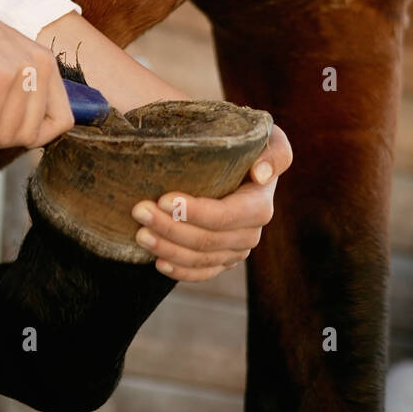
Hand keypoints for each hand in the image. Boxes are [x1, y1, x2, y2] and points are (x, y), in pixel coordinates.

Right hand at [0, 0, 74, 149]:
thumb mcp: (1, 67)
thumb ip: (18, 97)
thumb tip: (22, 137)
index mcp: (46, 64)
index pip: (62, 121)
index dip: (32, 135)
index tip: (4, 128)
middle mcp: (39, 65)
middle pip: (30, 135)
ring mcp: (19, 69)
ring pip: (4, 134)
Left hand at [129, 123, 291, 281]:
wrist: (233, 158)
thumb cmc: (243, 142)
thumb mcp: (264, 137)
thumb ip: (272, 152)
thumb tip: (260, 174)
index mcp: (259, 204)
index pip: (225, 216)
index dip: (194, 212)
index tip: (163, 199)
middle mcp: (251, 232)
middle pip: (207, 240)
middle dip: (170, 228)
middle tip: (140, 211)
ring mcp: (236, 250)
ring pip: (200, 259)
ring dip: (167, 249)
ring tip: (141, 234)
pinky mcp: (222, 260)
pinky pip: (202, 274)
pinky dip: (180, 271)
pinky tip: (158, 263)